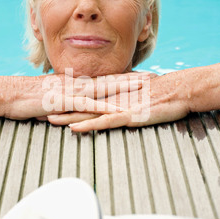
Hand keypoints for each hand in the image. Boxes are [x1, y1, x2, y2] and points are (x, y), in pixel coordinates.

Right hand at [4, 72, 144, 120]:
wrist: (10, 94)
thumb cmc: (29, 97)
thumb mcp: (53, 97)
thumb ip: (68, 100)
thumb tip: (76, 105)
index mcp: (76, 82)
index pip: (105, 78)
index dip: (124, 76)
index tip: (141, 75)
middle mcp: (78, 84)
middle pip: (111, 79)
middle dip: (132, 78)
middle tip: (153, 76)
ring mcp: (72, 91)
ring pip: (105, 88)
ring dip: (125, 88)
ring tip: (144, 88)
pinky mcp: (65, 102)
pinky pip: (89, 105)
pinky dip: (105, 108)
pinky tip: (119, 111)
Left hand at [48, 71, 190, 131]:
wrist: (179, 90)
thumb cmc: (161, 92)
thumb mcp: (138, 94)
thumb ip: (125, 95)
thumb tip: (116, 98)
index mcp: (113, 92)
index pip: (86, 95)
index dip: (68, 98)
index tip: (52, 100)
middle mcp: (111, 97)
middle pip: (81, 103)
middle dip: (60, 106)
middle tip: (40, 109)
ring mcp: (119, 106)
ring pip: (88, 112)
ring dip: (68, 116)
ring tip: (49, 119)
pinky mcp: (128, 115)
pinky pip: (104, 122)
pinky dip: (89, 125)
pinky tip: (75, 129)